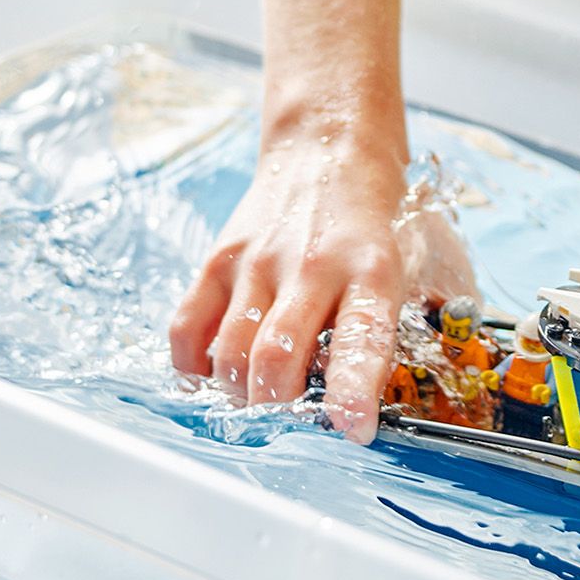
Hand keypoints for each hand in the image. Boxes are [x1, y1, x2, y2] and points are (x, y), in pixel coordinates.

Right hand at [168, 120, 476, 442]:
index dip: (352, 392)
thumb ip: (368, 331)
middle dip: (279, 409)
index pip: (361, 339)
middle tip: (291, 422)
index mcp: (371, 272)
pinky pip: (186, 330)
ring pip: (230, 354)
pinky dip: (194, 368)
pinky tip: (214, 376)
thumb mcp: (393, 269)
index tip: (352, 431)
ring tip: (258, 398)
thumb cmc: (367, 226)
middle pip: (276, 359)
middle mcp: (313, 267)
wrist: (328, 148)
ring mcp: (258, 261)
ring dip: (239, 394)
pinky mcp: (218, 259)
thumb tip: (347, 411)